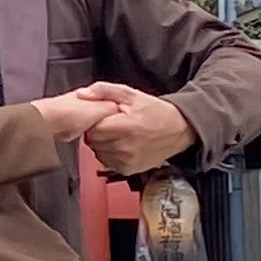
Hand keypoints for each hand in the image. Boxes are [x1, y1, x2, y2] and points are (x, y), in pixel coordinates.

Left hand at [81, 89, 197, 176]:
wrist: (178, 130)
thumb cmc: (155, 111)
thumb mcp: (131, 94)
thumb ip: (104, 91)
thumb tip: (82, 94)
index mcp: (123, 127)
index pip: (91, 128)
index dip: (95, 120)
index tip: (105, 117)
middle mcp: (123, 147)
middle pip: (93, 141)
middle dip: (98, 131)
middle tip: (113, 124)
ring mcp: (126, 161)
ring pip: (98, 152)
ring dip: (103, 143)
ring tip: (119, 134)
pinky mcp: (128, 170)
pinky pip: (107, 162)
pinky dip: (110, 154)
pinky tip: (122, 145)